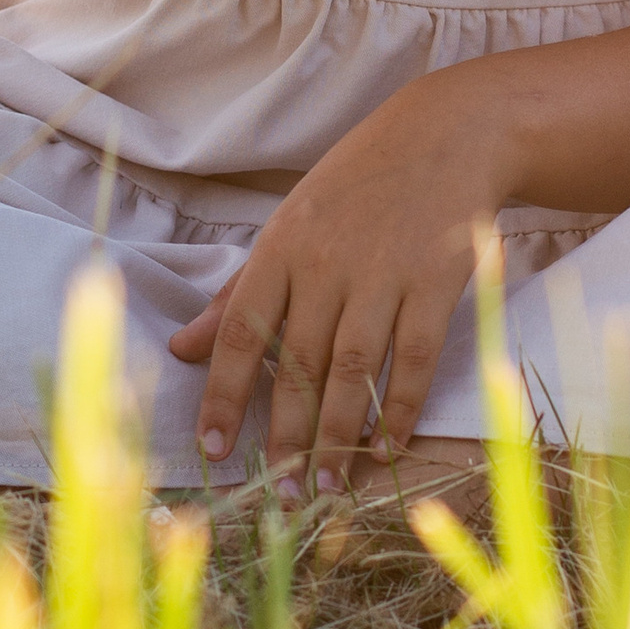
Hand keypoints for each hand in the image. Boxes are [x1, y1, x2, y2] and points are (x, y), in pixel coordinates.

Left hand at [169, 68, 513, 496]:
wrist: (447, 135)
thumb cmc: (357, 184)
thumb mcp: (289, 225)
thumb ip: (238, 293)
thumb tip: (183, 348)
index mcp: (281, 248)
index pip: (240, 331)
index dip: (223, 393)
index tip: (213, 448)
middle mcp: (327, 264)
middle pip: (298, 363)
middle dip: (286, 435)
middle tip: (279, 494)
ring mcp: (384, 274)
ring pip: (353, 370)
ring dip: (338, 435)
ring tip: (325, 485)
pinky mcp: (436, 282)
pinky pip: (415, 359)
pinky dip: (400, 409)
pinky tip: (387, 449)